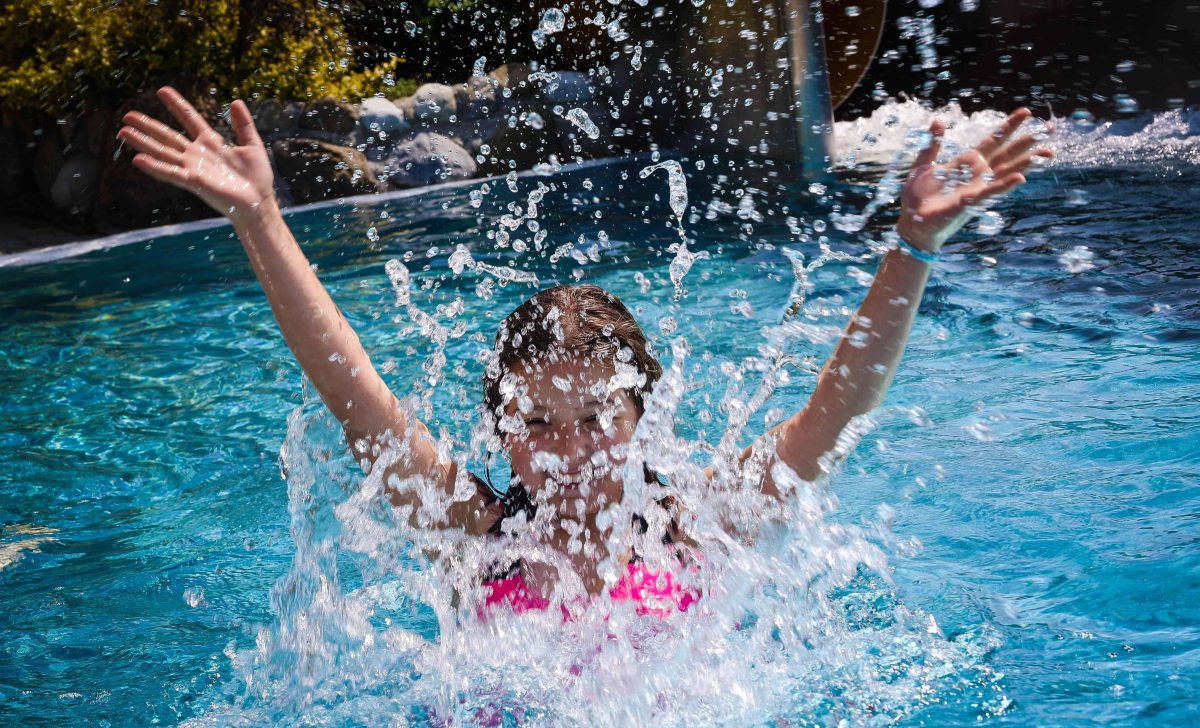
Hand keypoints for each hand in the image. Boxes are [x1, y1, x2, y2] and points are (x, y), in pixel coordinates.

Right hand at [118, 87, 275, 223]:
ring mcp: (194, 168)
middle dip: (148, 125)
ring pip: (163, 152)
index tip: (162, 90)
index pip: (190, 118)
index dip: (177, 104)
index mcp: (211, 142)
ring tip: (123, 132)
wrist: (259, 201)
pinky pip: (171, 173)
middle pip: (168, 135)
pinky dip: (155, 167)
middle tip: (127, 114)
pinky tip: (138, 159)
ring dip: (143, 142)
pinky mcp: (195, 182)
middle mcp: (197, 154)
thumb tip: (236, 100)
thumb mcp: (252, 144)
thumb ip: (243, 124)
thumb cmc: (257, 176)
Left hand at [897, 108, 1053, 252]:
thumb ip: (933, 143)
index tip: (1026, 112)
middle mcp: (978, 174)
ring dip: (1027, 162)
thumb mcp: (923, 164)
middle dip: (1028, 141)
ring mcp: (978, 187)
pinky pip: (991, 191)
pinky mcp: (972, 201)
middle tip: (1049, 128)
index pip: (994, 140)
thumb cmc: (918, 197)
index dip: (1009, 126)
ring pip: (1007, 172)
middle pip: (1008, 154)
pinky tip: (1021, 177)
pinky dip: (1005, 184)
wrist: (913, 222)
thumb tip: (938, 120)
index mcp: (968, 162)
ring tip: (1048, 152)